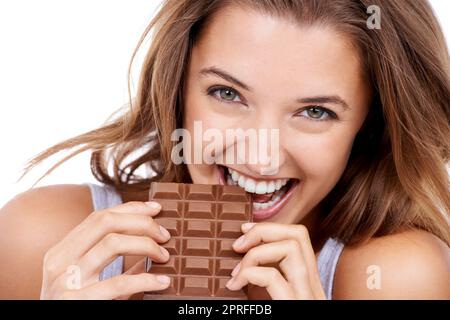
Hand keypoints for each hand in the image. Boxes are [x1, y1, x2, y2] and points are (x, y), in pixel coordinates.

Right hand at [40, 201, 171, 299]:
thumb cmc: (79, 305)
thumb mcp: (87, 279)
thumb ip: (110, 260)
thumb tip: (149, 241)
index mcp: (61, 251)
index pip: (98, 217)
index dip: (131, 208)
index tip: (156, 208)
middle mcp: (59, 261)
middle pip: (106, 222)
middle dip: (141, 222)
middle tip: (164, 235)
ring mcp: (65, 281)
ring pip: (112, 243)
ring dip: (146, 245)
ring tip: (164, 256)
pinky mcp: (77, 302)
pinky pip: (119, 283)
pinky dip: (146, 280)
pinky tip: (162, 281)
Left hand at [226, 222, 325, 299]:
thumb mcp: (272, 298)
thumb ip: (265, 281)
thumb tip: (240, 255)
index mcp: (308, 284)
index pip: (299, 238)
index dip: (270, 227)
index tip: (244, 232)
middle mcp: (314, 288)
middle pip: (298, 234)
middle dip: (263, 230)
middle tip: (237, 245)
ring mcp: (308, 297)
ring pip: (292, 248)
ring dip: (256, 252)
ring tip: (235, 271)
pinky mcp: (294, 306)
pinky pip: (272, 276)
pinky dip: (249, 274)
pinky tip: (234, 286)